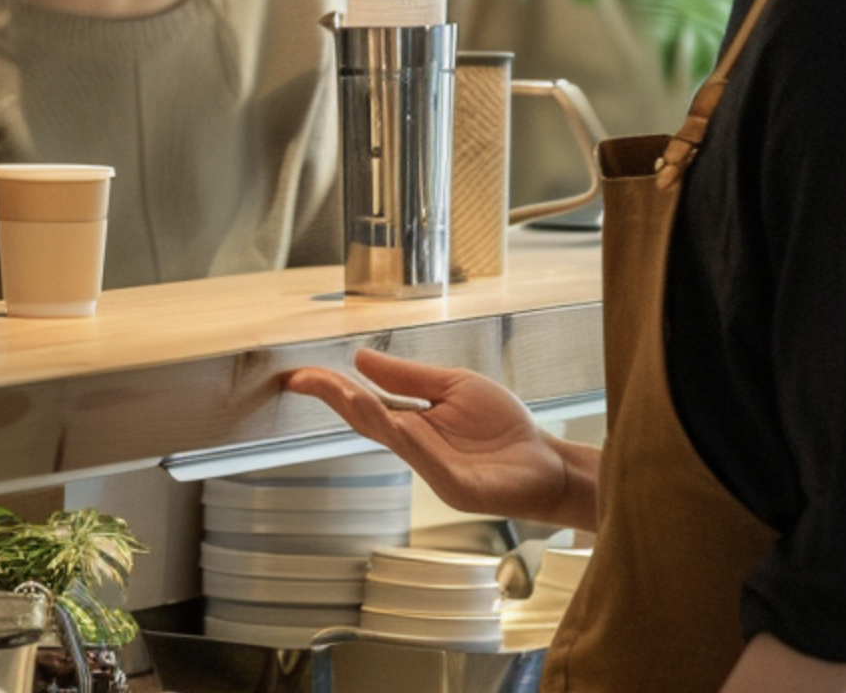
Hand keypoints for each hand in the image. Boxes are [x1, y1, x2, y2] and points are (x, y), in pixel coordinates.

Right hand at [281, 350, 588, 526]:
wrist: (547, 463)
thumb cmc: (505, 430)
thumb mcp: (454, 386)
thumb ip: (409, 376)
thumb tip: (360, 358)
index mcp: (411, 422)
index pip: (362, 402)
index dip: (330, 388)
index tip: (298, 375)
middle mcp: (415, 446)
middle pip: (366, 421)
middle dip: (336, 399)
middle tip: (306, 380)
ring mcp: (434, 469)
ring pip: (393, 441)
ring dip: (368, 415)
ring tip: (345, 392)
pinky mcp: (458, 487)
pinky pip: (430, 464)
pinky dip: (412, 444)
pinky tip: (398, 424)